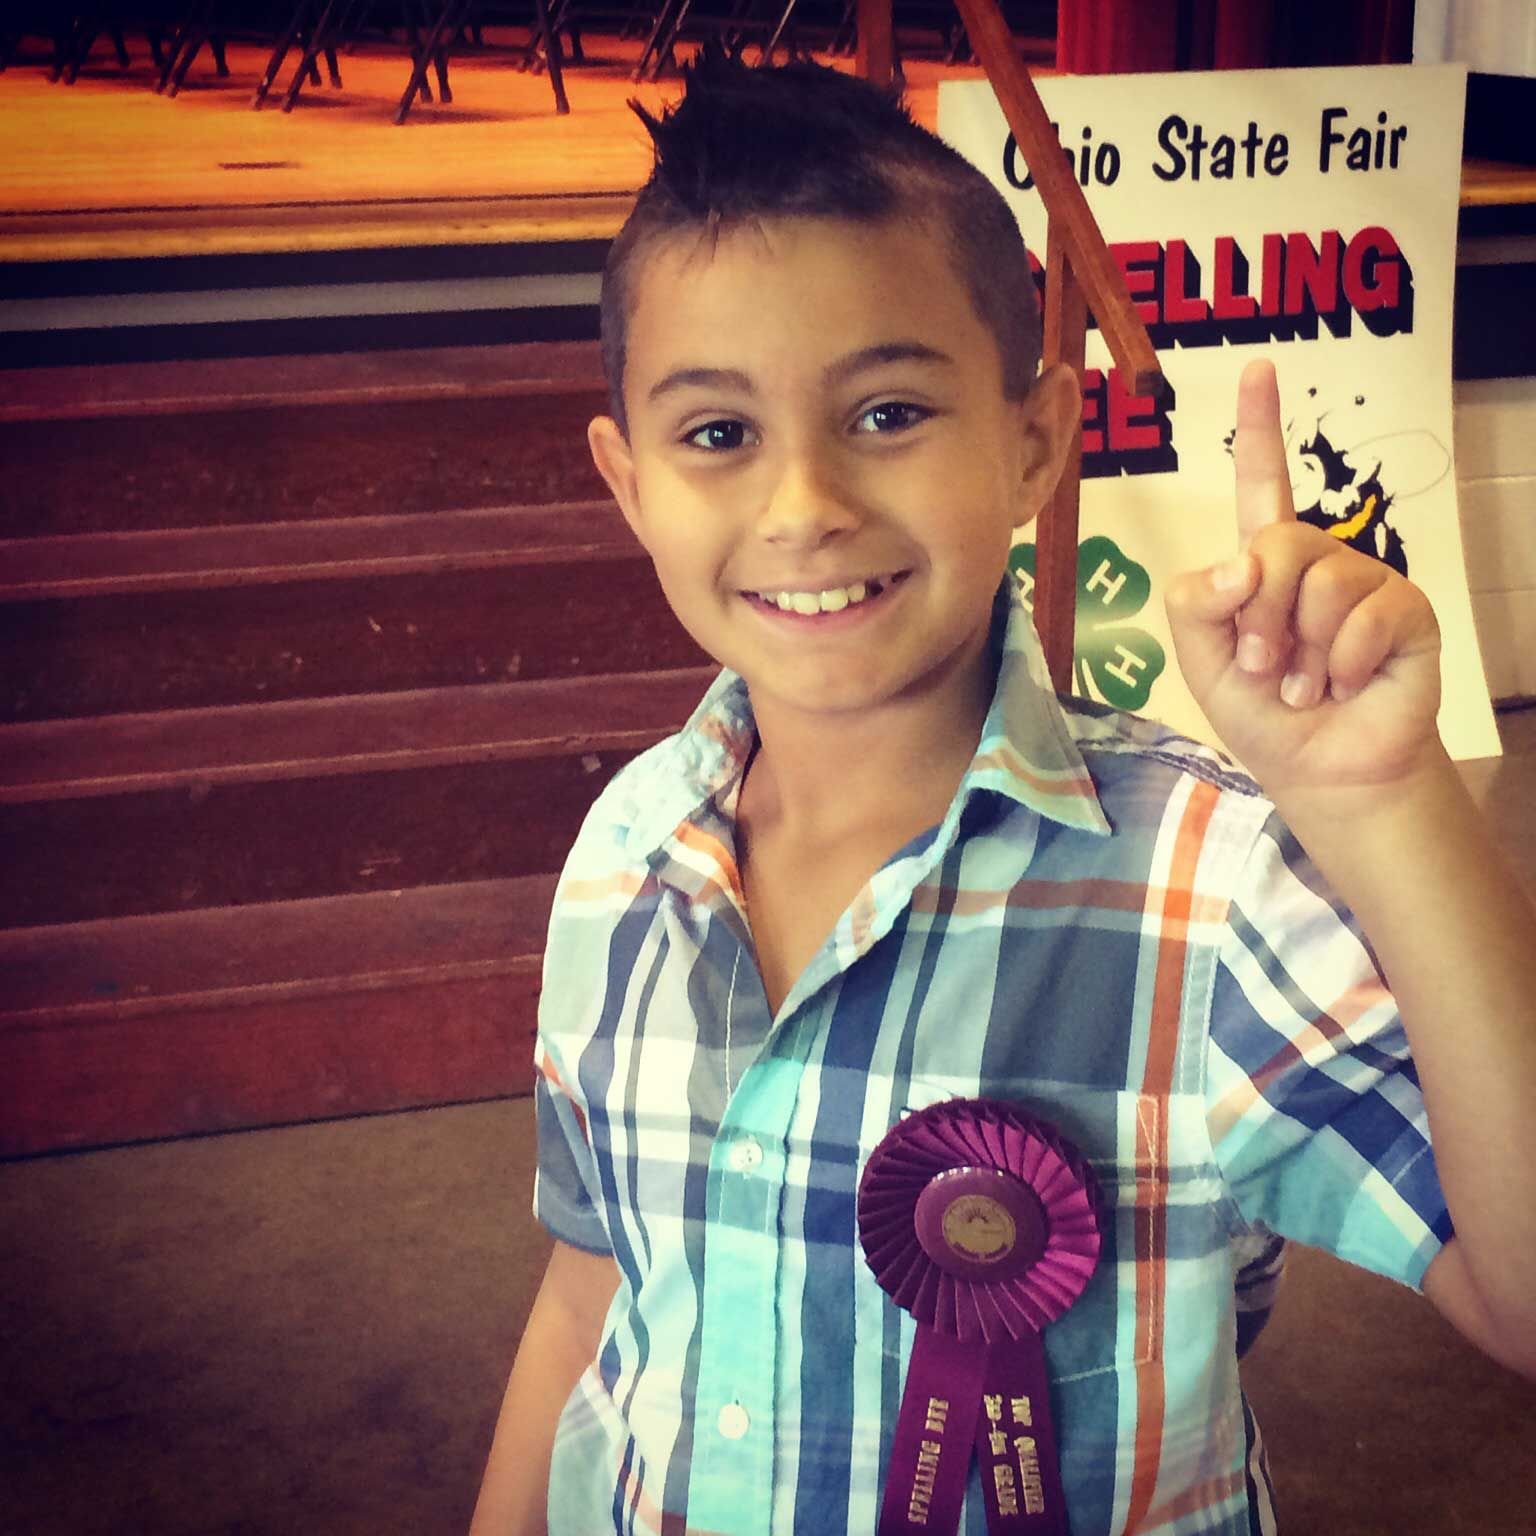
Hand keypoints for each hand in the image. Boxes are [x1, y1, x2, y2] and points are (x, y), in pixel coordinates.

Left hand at [1165, 359, 1442, 802]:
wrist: (1322, 770)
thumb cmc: (1260, 714)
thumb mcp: (1200, 660)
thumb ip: (1195, 604)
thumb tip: (1244, 561)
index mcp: (1264, 565)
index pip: (1262, 484)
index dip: (1259, 427)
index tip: (1258, 369)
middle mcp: (1317, 562)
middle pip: (1277, 545)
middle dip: (1259, 619)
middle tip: (1264, 667)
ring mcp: (1365, 582)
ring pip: (1320, 584)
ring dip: (1301, 652)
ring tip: (1307, 683)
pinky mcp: (1406, 611)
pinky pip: (1367, 616)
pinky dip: (1343, 665)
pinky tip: (1346, 686)